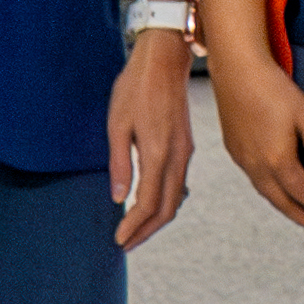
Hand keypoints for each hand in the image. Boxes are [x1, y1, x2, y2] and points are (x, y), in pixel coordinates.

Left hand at [107, 33, 196, 249]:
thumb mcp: (117, 124)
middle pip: (167, 209)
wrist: (164, 60)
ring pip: (176, 199)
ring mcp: (185, 152)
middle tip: (125, 244)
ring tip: (136, 230)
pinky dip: (166, 202)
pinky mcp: (186, 146)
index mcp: (158, 153)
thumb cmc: (136, 87)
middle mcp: (177, 157)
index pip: (147, 203)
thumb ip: (120, 163)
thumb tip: (119, 198)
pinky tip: (152, 205)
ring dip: (156, 219)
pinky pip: (179, 184)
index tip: (118, 240)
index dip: (133, 226)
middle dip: (146, 231)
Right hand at [210, 52, 303, 233]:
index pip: (301, 192)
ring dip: (281, 205)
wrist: (236, 69)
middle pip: (280, 199)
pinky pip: (252, 178)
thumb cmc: (275, 88)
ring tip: (296, 213)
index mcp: (277, 159)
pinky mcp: (232, 148)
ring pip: (264, 191)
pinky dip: (267, 190)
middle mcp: (256, 165)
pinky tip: (274, 187)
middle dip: (298, 215)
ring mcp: (241, 158)